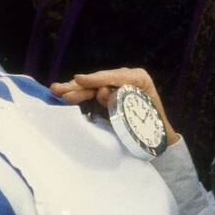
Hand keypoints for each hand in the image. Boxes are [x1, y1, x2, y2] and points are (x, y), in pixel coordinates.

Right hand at [50, 67, 179, 145]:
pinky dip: (79, 94)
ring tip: (55, 91)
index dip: (95, 79)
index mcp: (138, 78)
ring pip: (92, 87)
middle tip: (58, 90)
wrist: (159, 138)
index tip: (79, 80)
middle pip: (99, 81)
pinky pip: (92, 93)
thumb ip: (122, 103)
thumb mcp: (140, 113)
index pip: (114, 77)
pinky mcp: (108, 94)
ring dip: (74, 89)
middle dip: (78, 85)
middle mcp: (126, 78)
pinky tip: (64, 94)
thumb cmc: (153, 127)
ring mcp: (116, 86)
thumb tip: (103, 92)